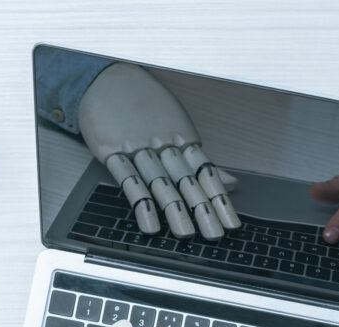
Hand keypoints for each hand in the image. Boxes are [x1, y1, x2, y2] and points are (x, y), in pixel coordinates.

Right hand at [78, 62, 240, 239]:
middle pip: (186, 182)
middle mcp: (164, 144)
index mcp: (183, 139)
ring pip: (160, 183)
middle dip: (202, 210)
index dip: (220, 200)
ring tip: (185, 234)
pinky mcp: (113, 152)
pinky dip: (140, 204)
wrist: (107, 78)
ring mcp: (138, 148)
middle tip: (214, 235)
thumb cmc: (147, 105)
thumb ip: (203, 161)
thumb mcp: (179, 127)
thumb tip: (232, 182)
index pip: (206, 174)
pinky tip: (150, 224)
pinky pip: (128, 181)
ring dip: (174, 211)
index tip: (231, 223)